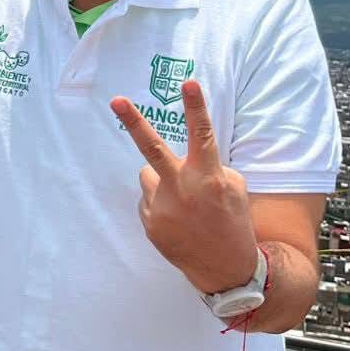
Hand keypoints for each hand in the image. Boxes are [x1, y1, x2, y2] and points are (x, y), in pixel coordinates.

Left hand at [110, 80, 257, 294]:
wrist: (224, 268)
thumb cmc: (232, 220)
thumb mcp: (233, 188)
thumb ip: (208, 167)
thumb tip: (184, 159)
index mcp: (209, 176)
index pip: (203, 134)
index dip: (196, 106)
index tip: (188, 82)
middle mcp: (183, 188)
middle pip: (153, 148)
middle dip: (134, 122)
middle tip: (116, 100)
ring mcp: (163, 207)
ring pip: (148, 174)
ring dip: (160, 180)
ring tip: (182, 203)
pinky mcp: (150, 222)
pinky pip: (147, 199)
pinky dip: (159, 203)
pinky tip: (177, 220)